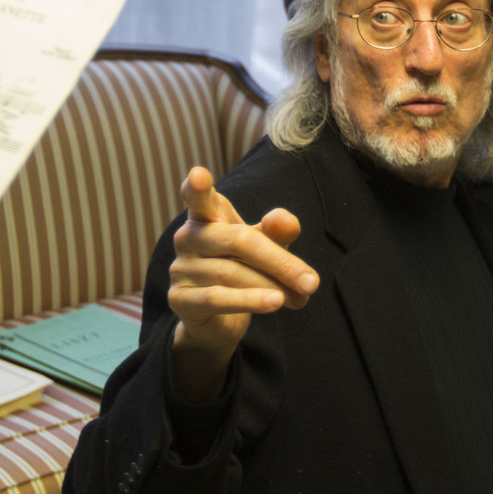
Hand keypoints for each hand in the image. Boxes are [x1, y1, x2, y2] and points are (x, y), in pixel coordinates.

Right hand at [167, 166, 317, 403]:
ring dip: (271, 286)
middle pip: (238, 241)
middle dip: (279, 261)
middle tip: (312, 282)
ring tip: (301, 299)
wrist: (217, 318)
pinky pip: (216, 298)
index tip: (199, 175)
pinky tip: (275, 303)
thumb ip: (278, 230)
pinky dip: (249, 301)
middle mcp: (188, 237)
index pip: (199, 198)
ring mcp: (180, 269)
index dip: (197, 187)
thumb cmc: (242, 268)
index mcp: (207, 215)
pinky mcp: (179, 300)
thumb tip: (287, 222)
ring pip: (231, 273)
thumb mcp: (265, 245)